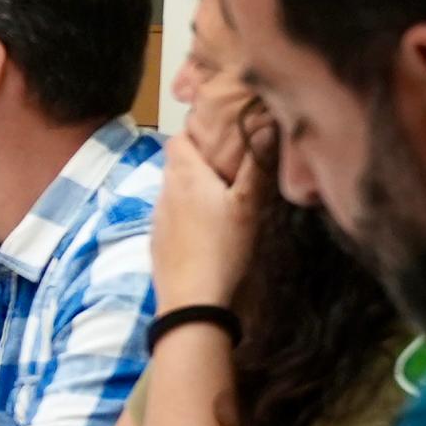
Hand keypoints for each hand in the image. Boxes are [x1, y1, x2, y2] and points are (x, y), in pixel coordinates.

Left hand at [148, 102, 259, 311]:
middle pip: (176, 162)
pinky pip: (170, 213)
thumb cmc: (222, 248)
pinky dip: (185, 210)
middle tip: (227, 162)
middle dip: (198, 157)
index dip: (196, 131)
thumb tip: (267, 125)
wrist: (191, 300)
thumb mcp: (247, 205)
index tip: (220, 134)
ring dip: (191, 185)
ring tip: (219, 193)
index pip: (179, 138)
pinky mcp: (157, 240)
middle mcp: (165, 191)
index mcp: (185, 176)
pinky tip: (204, 225)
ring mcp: (158, 217)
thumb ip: (255, 166)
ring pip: (172, 188)